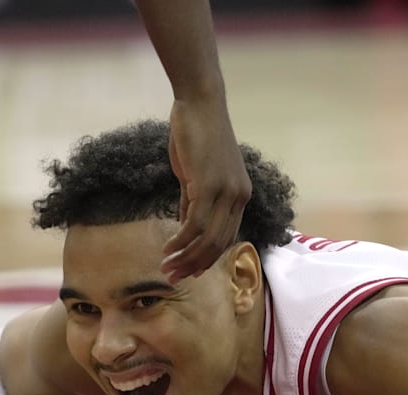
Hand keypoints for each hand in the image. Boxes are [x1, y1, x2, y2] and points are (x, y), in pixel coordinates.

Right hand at [161, 98, 251, 281]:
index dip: (206, 258)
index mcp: (240, 195)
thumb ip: (193, 201)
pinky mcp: (209, 186)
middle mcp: (238, 197)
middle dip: (195, 265)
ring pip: (207, 239)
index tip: (188, 271)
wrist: (199, 104)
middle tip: (173, 277)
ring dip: (186, 258)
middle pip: (218, 243)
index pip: (226, 237)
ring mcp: (226, 192)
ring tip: (167, 269)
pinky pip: (195, 224)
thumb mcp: (196, 174)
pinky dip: (181, 241)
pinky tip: (167, 250)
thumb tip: (185, 227)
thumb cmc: (196, 134)